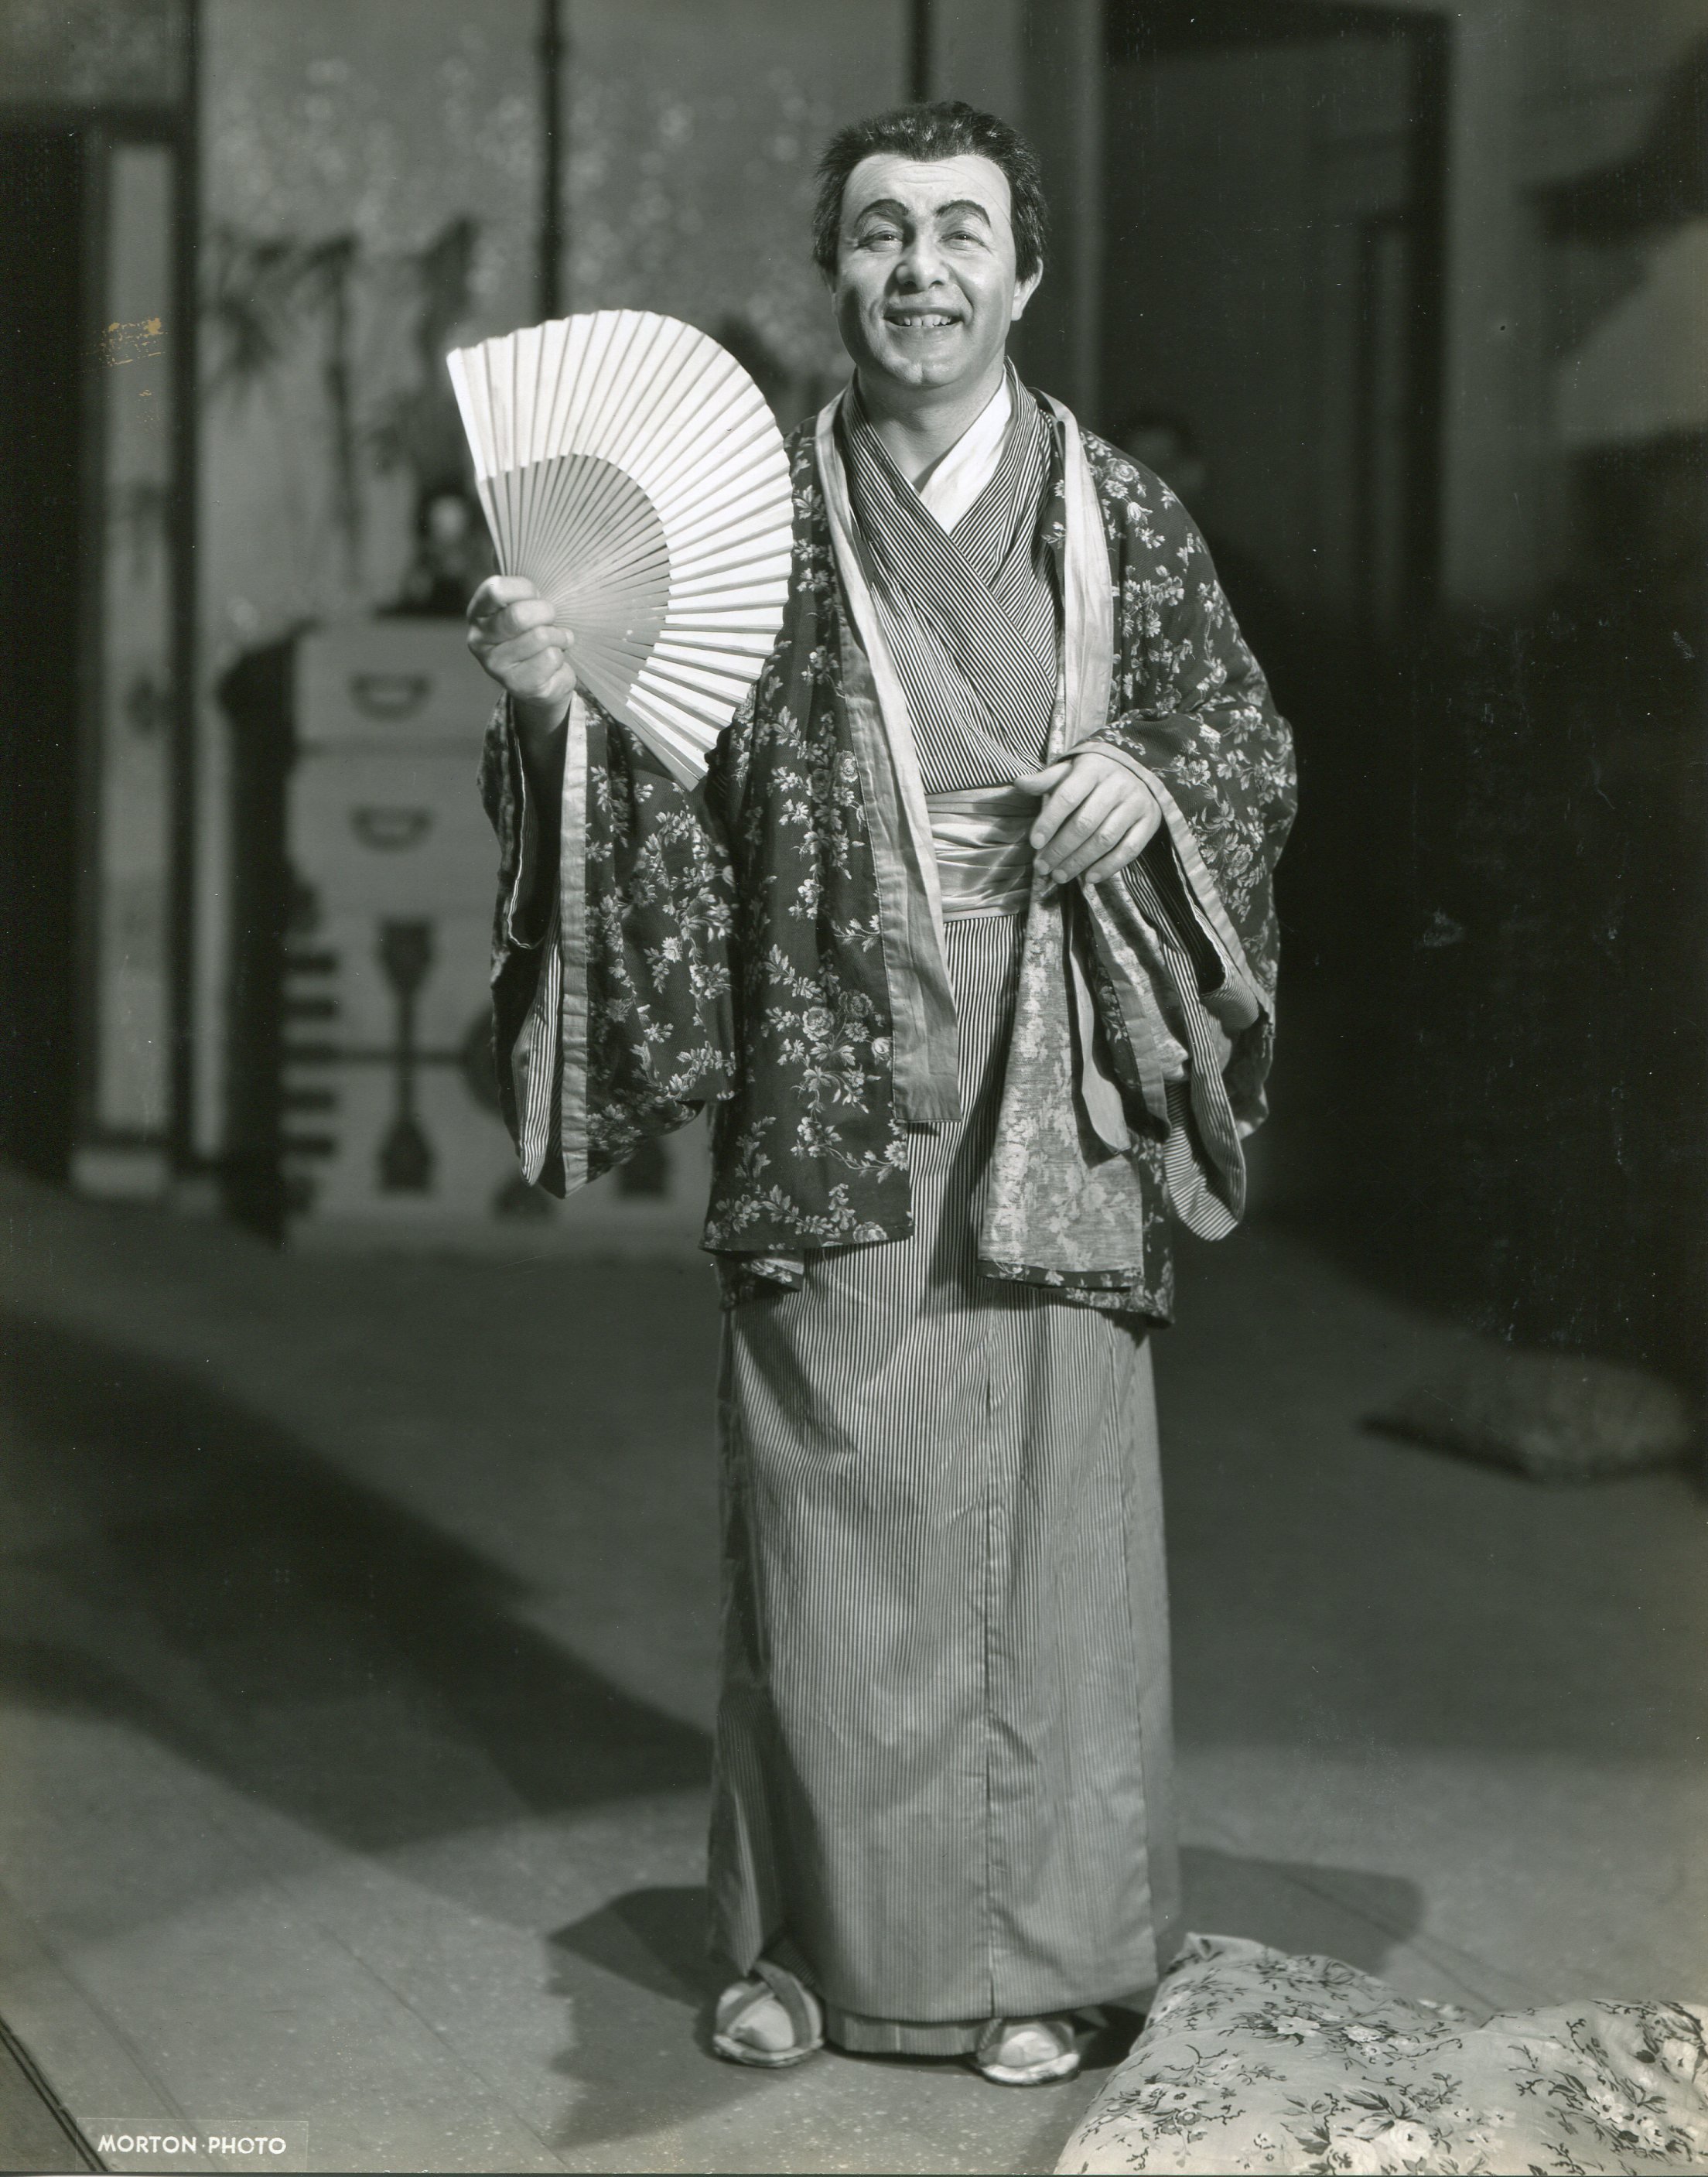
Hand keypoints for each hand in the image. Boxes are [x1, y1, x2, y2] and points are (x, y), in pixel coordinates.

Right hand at [467, 576, 575, 759]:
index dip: (525, 588)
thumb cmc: (536, 630)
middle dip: (546, 613)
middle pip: (519, 616)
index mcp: (478, 612)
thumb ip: (518, 578)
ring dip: (559, 637)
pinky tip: (556, 661)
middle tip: (552, 618)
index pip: (496, 589)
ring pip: (540, 638)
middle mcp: (479, 639)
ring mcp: (495, 666)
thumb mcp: (526, 602)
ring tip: (558, 640)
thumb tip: (508, 540)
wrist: (545, 679)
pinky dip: (561, 658)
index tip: (538, 593)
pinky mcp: (518, 685)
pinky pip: (550, 659)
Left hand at [1014, 749, 1160, 884]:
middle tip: (1043, 867)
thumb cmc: (1094, 774)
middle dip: (1061, 849)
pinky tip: (1090, 878)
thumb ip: (1046, 780)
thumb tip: (1019, 783)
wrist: (1139, 770)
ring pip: (1105, 839)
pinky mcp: (1149, 821)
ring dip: (1080, 862)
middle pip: (1085, 823)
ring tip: (1060, 875)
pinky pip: (1129, 849)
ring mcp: (1136, 803)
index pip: (1068, 797)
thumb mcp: (1070, 770)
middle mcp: (1117, 784)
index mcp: (1093, 768)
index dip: (1049, 821)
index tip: (1035, 843)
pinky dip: (1109, 867)